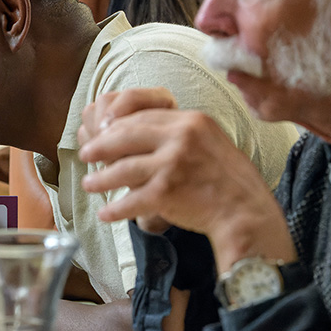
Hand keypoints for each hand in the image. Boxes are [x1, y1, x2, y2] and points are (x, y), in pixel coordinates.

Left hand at [77, 87, 295, 271]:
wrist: (246, 212)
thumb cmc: (226, 179)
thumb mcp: (208, 140)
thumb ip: (177, 132)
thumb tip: (136, 131)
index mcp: (191, 120)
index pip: (142, 117)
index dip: (116, 126)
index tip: (101, 134)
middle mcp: (181, 138)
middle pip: (126, 136)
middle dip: (100, 147)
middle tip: (85, 154)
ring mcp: (173, 164)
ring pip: (123, 168)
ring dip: (101, 179)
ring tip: (89, 184)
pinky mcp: (168, 192)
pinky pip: (131, 200)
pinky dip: (115, 209)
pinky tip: (105, 213)